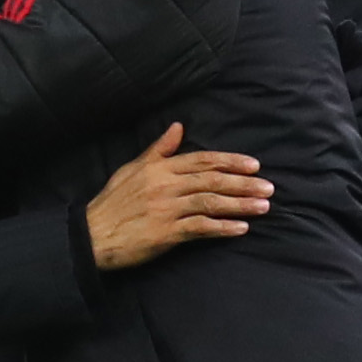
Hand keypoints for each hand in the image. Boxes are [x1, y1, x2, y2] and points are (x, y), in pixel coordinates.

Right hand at [86, 124, 269, 270]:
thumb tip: (178, 126)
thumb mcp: (133, 169)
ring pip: (211, 202)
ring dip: (240, 205)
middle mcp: (166, 185)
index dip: (230, 162)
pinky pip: (200, 228)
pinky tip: (241, 229)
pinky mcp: (166, 233)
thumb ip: (159, 150)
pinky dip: (222, 228)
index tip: (254, 165)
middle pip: (212, 180)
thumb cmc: (112, 203)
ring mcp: (167, 209)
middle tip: (269, 187)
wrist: (92, 234)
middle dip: (244, 183)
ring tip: (263, 207)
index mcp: (160, 168)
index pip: (202, 160)